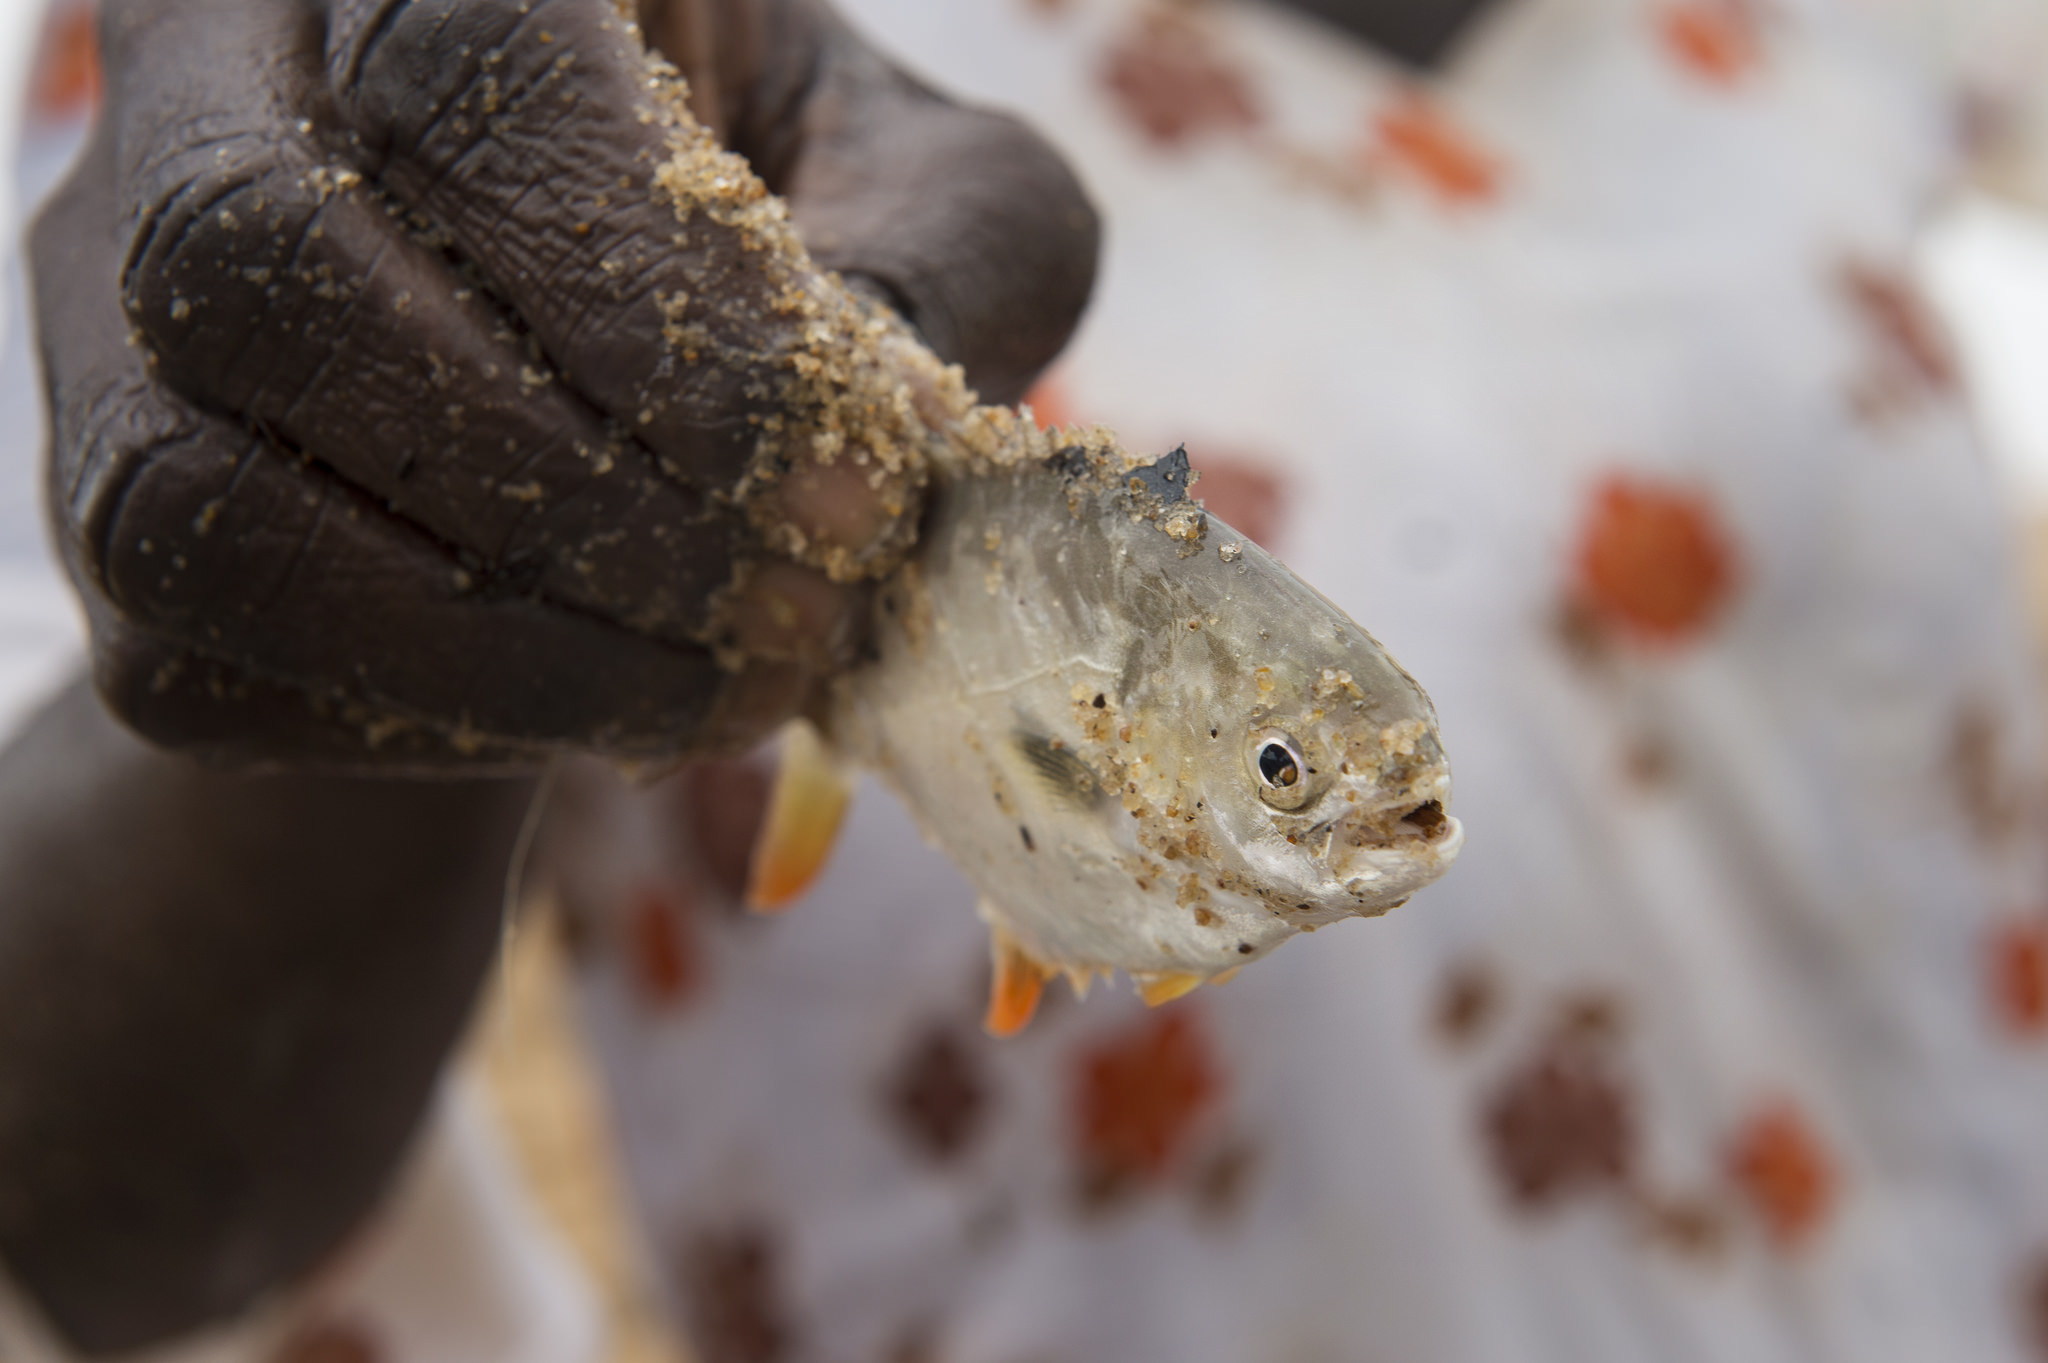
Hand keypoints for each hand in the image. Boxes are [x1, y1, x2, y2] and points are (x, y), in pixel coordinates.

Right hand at [34, 0, 1097, 770]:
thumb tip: (886, 446)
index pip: (462, 80)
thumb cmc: (790, 233)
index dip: (672, 323)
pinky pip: (196, 657)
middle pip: (261, 267)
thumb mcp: (923, 203)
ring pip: (185, 486)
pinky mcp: (99, 499)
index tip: (854, 505)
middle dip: (570, 499)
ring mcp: (103, 298)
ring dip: (497, 649)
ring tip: (731, 692)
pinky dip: (432, 727)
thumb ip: (945, 271)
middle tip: (794, 621)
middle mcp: (202, 75)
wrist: (605, 369)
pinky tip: (613, 710)